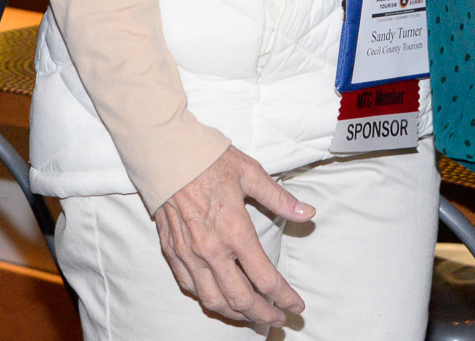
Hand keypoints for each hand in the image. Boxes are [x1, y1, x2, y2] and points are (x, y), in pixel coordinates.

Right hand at [154, 145, 313, 326]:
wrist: (166, 154)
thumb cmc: (210, 160)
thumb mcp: (251, 174)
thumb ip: (280, 199)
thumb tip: (308, 213)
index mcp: (235, 232)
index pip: (265, 278)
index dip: (285, 298)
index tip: (297, 307)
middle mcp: (211, 250)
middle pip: (240, 299)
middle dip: (263, 315)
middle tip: (277, 320)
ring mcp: (189, 255)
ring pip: (213, 300)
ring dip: (236, 314)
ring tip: (251, 316)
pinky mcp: (172, 252)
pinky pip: (190, 287)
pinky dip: (208, 299)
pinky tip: (219, 298)